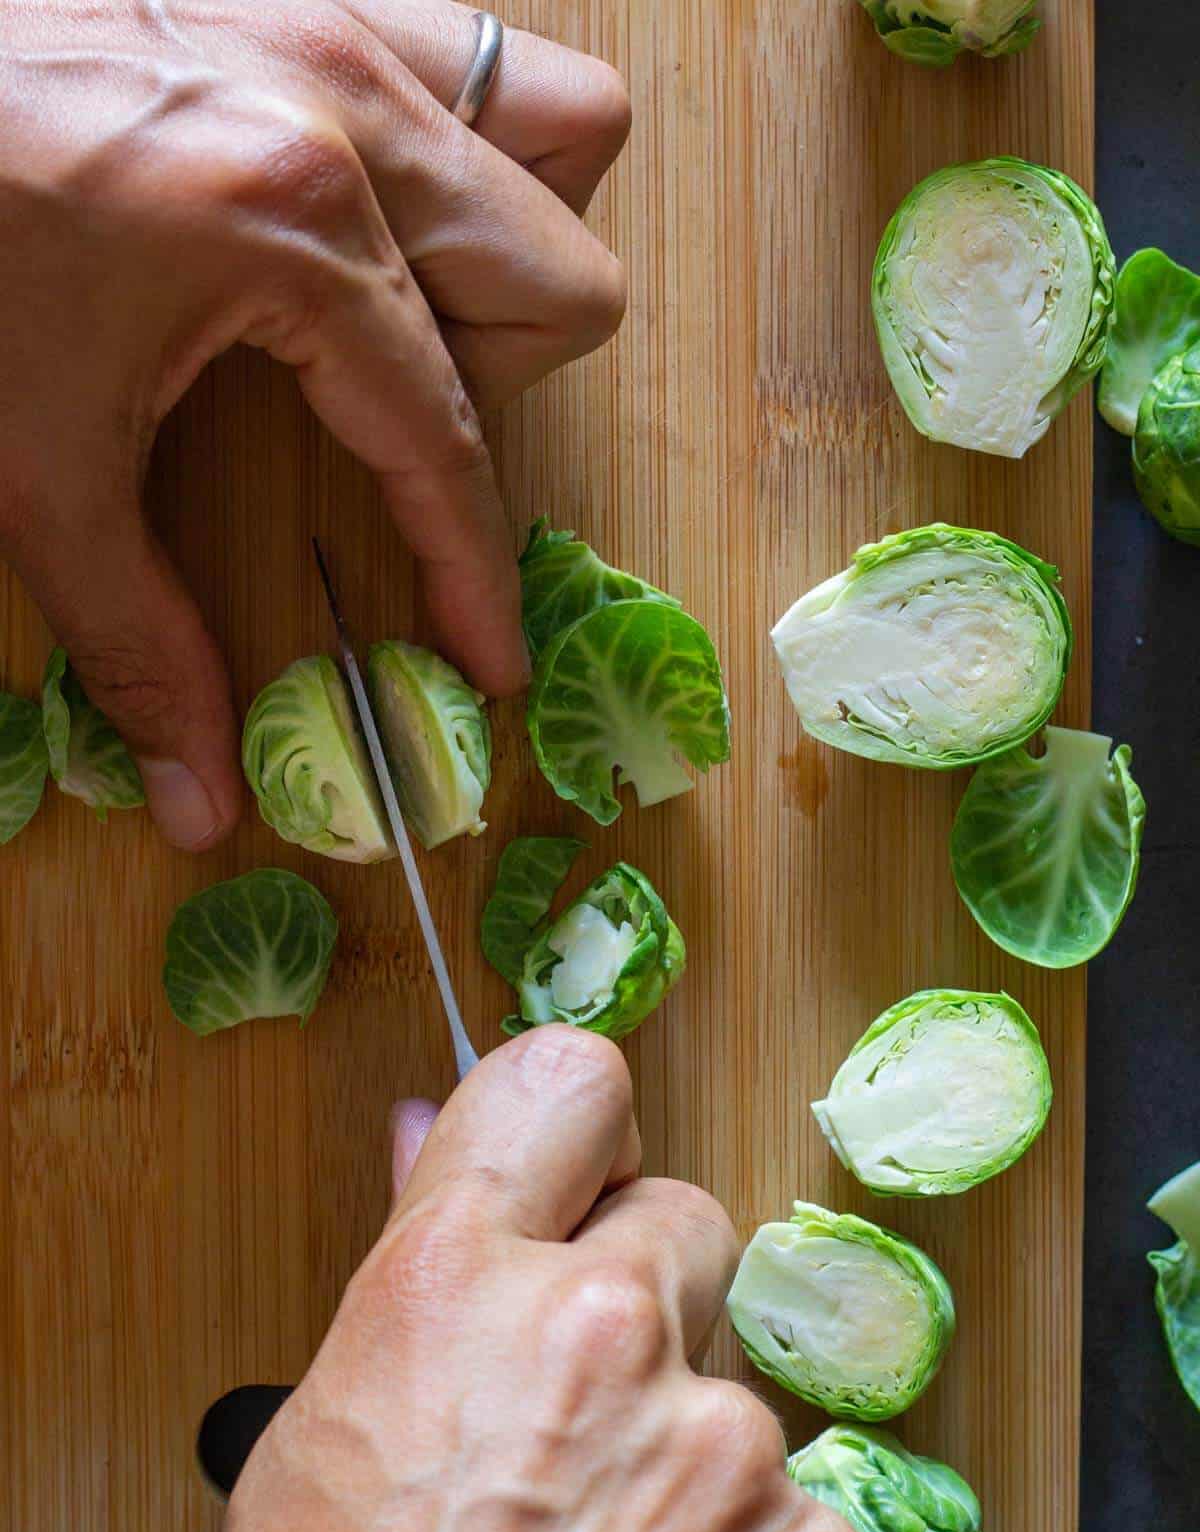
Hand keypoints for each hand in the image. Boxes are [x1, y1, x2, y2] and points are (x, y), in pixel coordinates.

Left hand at [0, 1, 628, 846]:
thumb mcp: (28, 462)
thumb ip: (135, 636)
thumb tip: (201, 794)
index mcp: (295, 229)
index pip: (452, 435)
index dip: (477, 566)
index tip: (489, 649)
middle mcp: (347, 109)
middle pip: (559, 279)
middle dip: (499, 386)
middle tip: (390, 424)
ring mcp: (332, 21)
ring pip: (555, 142)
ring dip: (510, 248)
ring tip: (404, 302)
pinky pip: (471, 61)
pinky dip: (464, 147)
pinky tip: (375, 208)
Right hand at [214, 1028, 872, 1531]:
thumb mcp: (335, 1429)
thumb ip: (415, 1257)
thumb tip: (428, 1127)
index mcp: (454, 1282)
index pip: (566, 1082)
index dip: (580, 1125)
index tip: (582, 1175)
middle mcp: (595, 1327)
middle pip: (681, 1217)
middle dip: (643, 1294)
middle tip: (579, 1406)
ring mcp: (715, 1438)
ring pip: (732, 1374)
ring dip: (685, 1441)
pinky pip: (793, 1495)